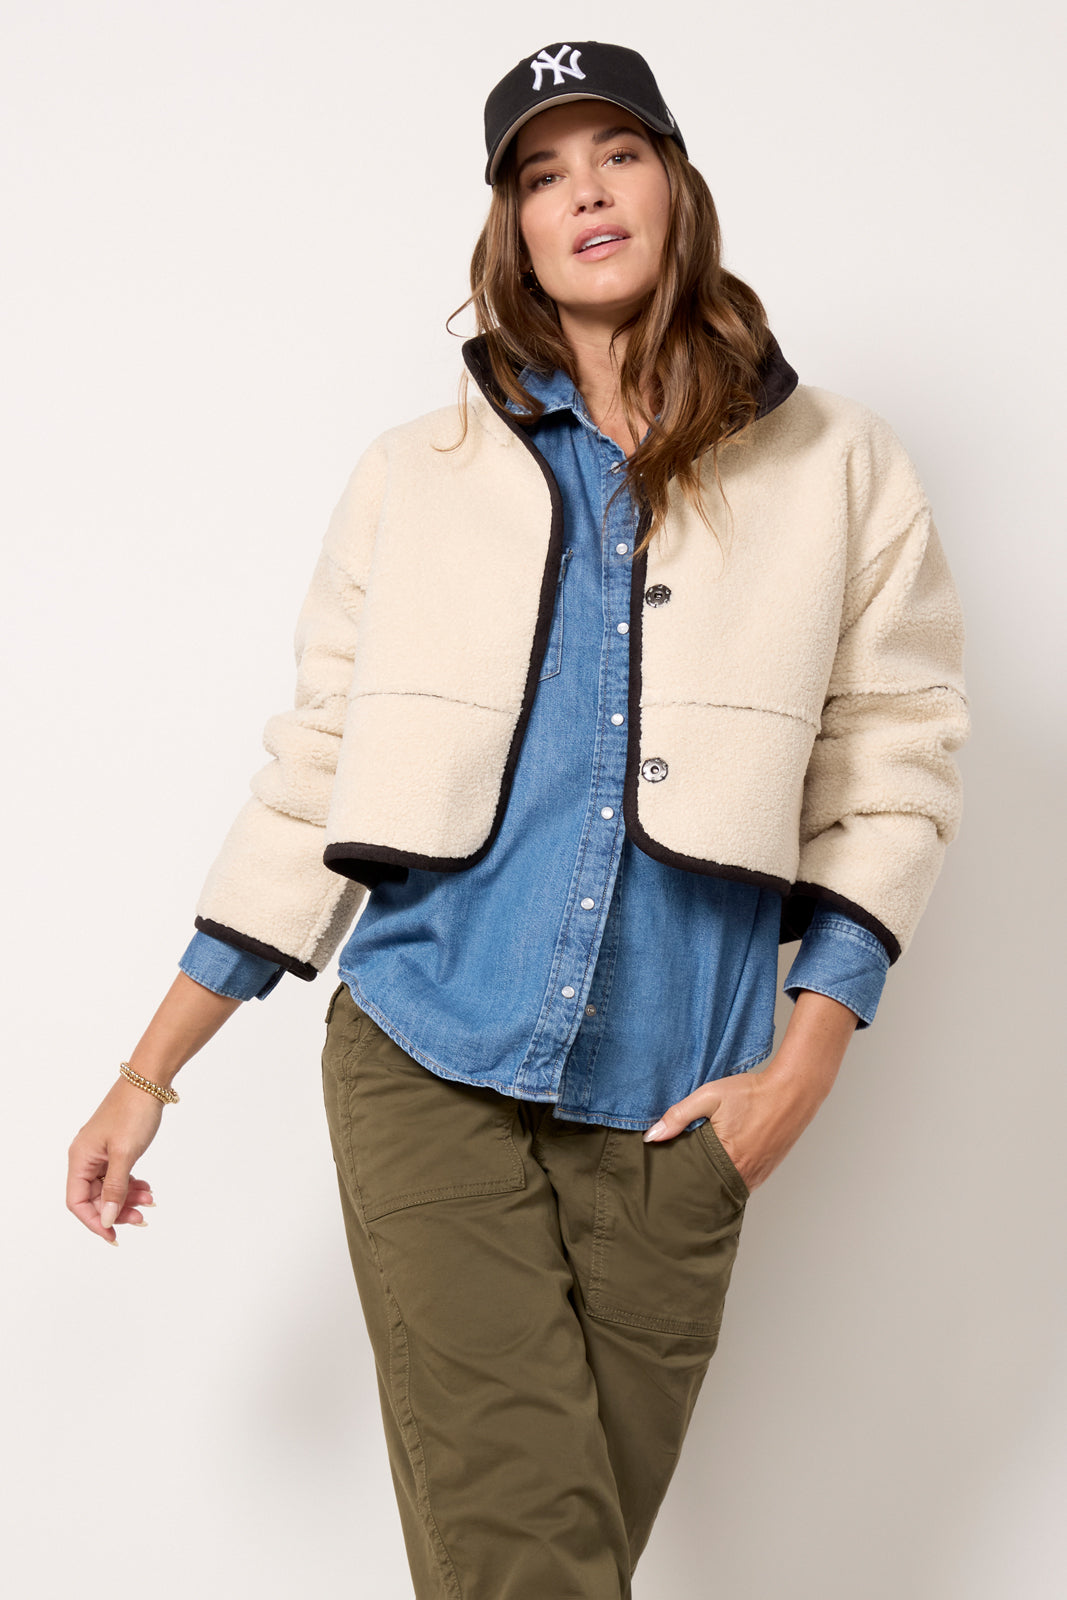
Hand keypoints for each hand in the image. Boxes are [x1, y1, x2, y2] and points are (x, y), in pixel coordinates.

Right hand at [67, 1077, 162, 1243]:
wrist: (150, 1081)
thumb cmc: (134, 1112)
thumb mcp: (125, 1154)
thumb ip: (115, 1189)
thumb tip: (106, 1218)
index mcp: (80, 1158)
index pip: (77, 1201)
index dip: (94, 1221)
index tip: (114, 1235)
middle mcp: (86, 1156)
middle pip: (94, 1197)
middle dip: (116, 1210)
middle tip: (141, 1219)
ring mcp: (101, 1152)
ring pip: (109, 1187)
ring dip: (127, 1198)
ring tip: (149, 1201)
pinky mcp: (115, 1147)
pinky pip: (118, 1175)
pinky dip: (131, 1184)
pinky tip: (147, 1188)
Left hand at [642, 1069, 819, 1191]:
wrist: (792, 1091)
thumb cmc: (751, 1092)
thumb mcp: (709, 1096)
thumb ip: (679, 1116)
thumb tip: (653, 1136)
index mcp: (728, 1159)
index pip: (695, 1183)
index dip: (680, 1180)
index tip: (666, 1178)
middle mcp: (745, 1174)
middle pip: (711, 1190)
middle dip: (695, 1184)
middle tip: (678, 1179)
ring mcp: (759, 1175)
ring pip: (728, 1188)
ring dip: (714, 1182)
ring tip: (698, 1172)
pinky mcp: (767, 1170)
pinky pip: (744, 1183)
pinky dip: (730, 1178)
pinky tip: (721, 1167)